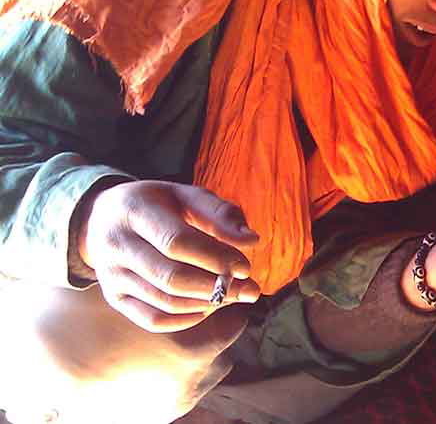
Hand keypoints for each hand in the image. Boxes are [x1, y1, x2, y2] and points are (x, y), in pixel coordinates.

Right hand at [77, 180, 261, 332]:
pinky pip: (153, 320)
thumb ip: (221, 214)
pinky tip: (208, 308)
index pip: (176, 241)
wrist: (103, 218)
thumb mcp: (187, 195)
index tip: (245, 267)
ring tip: (234, 296)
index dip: (215, 257)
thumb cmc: (158, 205)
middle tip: (250, 290)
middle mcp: (116, 245)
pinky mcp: (114, 298)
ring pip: (164, 302)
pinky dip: (187, 319)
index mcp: (134, 210)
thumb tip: (252, 241)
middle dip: (216, 287)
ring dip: (207, 304)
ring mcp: (111, 275)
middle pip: (170, 277)